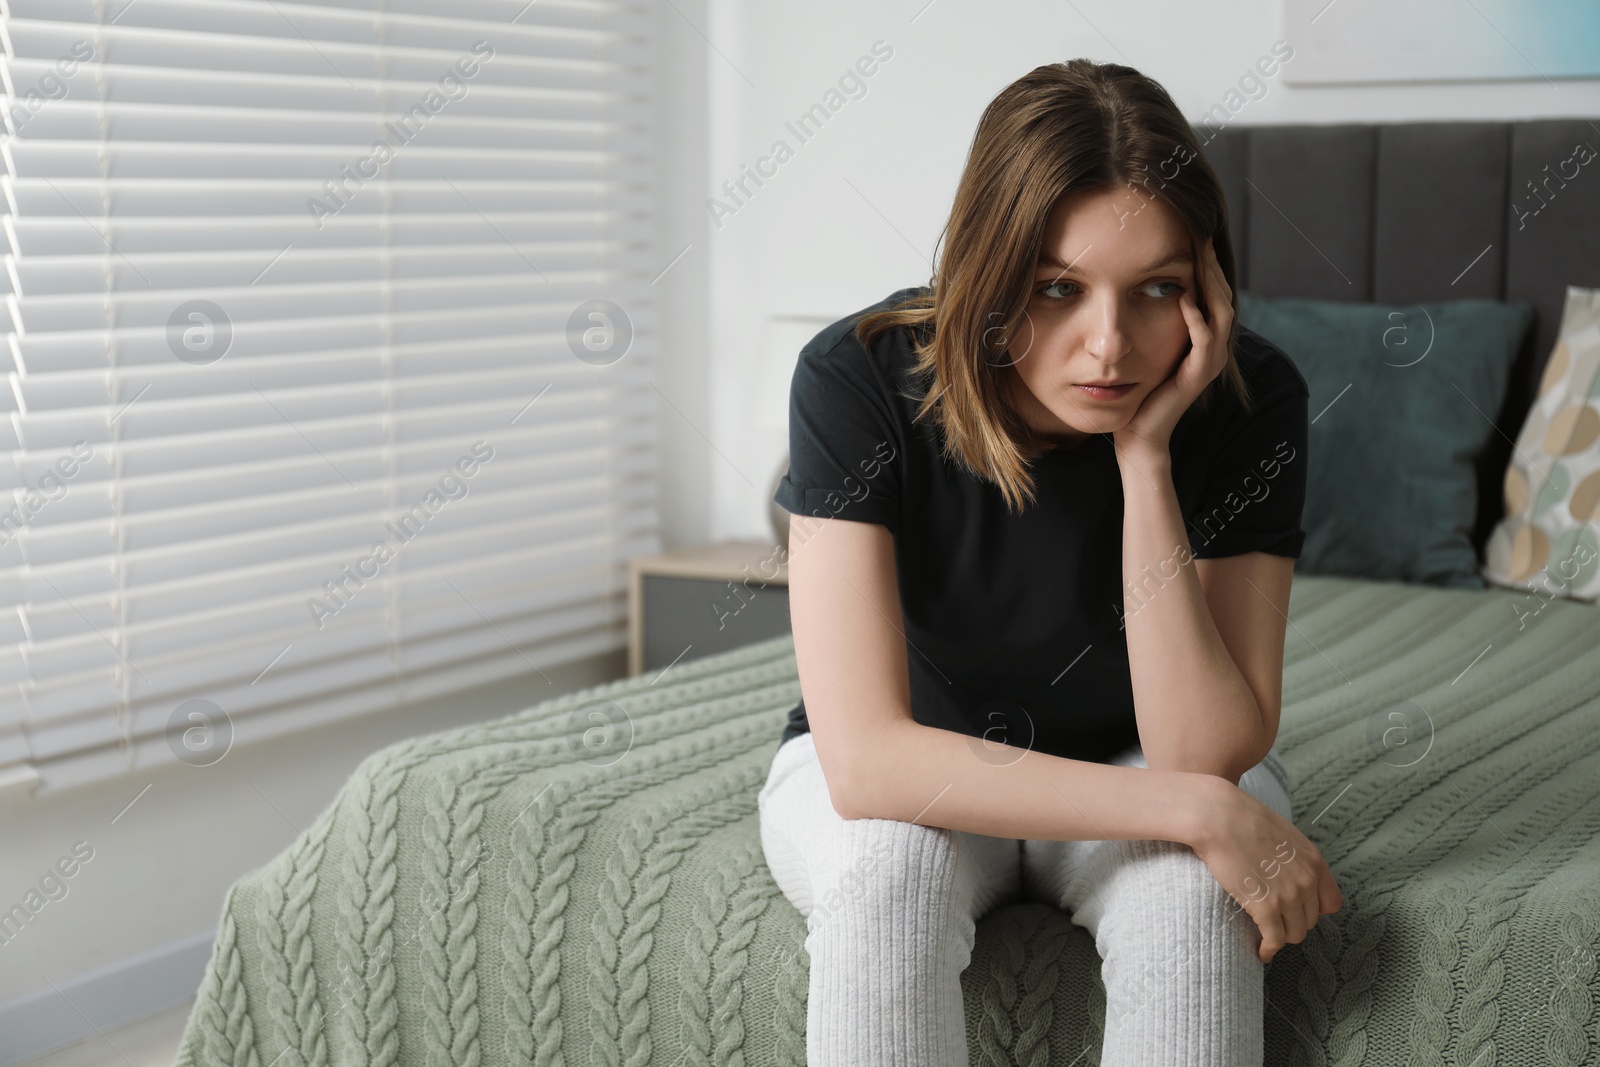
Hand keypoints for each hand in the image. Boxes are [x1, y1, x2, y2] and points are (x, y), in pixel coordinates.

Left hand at [1111, 236, 1233, 464]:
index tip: (1191, 229)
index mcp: (1200, 336)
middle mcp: (1210, 347)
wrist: (1134, 434)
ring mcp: (1207, 362)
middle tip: (1201, 231)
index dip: (1205, 261)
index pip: (1211, 288)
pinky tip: (1184, 299)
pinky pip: (1205, 342)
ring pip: (1222, 313)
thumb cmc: (1133, 389)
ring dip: (1211, 283)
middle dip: (1212, 263)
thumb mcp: (1138, 342)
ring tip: (1200, 256)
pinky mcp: (1197, 377)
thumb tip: (1126, 278)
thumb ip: (1142, 314)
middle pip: (1223, 294)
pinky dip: (1197, 319)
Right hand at [1186, 775, 1342, 963]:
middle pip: (1310, 920)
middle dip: (1293, 922)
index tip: (1297, 910)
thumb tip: (1288, 873)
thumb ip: (1294, 857)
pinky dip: (1269, 950)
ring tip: (1266, 934)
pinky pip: (1275, 940)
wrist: (1218, 817)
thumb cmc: (1241, 819)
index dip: (1314, 910)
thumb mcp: (1282, 834)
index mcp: (1314, 861)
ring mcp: (1288, 896)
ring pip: (1294, 934)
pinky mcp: (1265, 907)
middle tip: (1274, 920)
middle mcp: (1307, 881)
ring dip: (1281, 936)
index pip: (1331, 903)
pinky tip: (1261, 952)